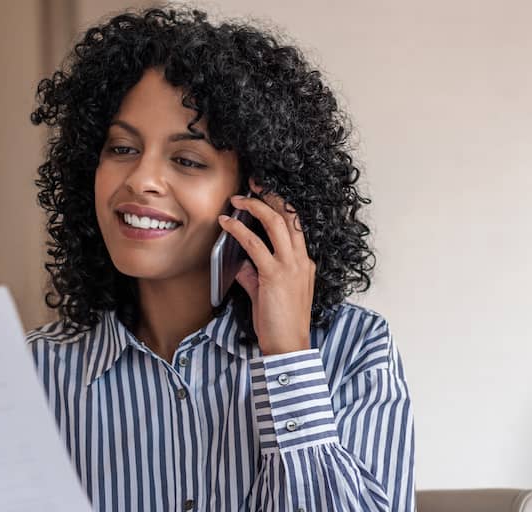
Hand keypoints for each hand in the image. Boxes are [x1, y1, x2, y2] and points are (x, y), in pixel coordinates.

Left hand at [218, 179, 315, 354]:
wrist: (289, 346)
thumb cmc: (280, 323)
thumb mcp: (268, 294)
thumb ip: (255, 275)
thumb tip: (241, 263)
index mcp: (304, 263)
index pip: (295, 226)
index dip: (281, 206)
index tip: (266, 193)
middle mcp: (301, 260)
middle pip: (289, 216)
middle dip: (271, 195)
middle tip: (254, 183)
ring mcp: (290, 266)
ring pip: (276, 223)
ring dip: (255, 206)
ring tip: (237, 199)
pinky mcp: (274, 275)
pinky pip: (255, 244)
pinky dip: (239, 230)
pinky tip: (227, 223)